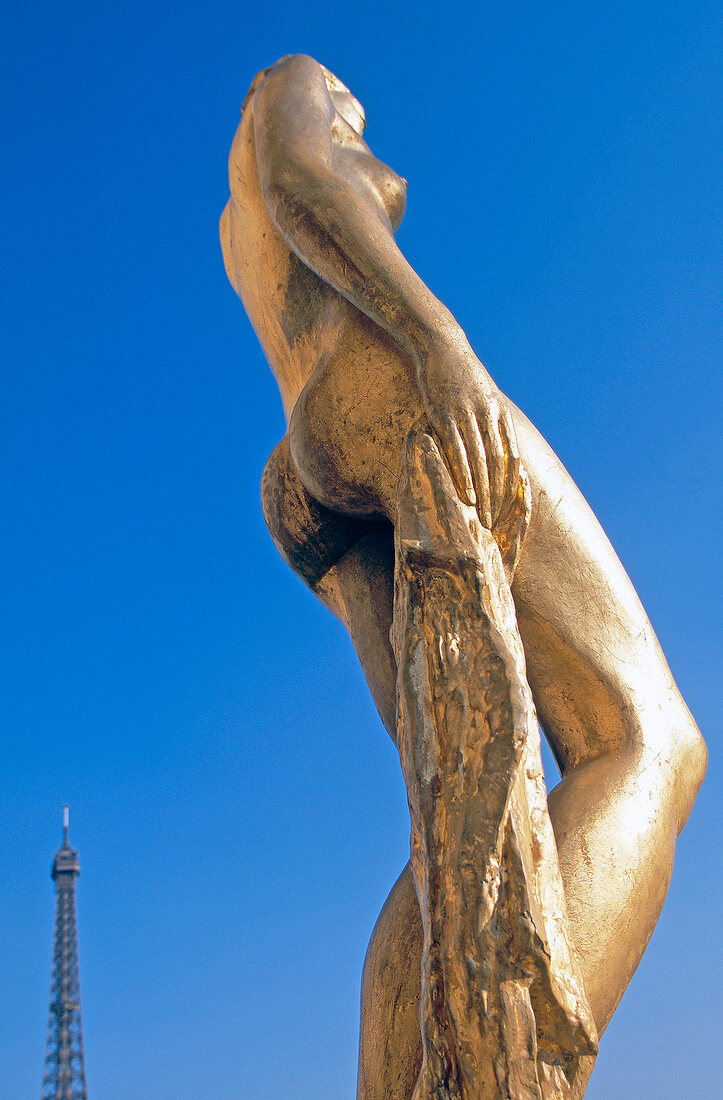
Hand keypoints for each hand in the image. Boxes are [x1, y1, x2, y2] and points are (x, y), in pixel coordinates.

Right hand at [416, 338, 520, 529]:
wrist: (441, 346)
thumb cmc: (459, 375)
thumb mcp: (480, 397)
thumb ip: (487, 421)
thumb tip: (492, 445)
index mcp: (499, 415)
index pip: (512, 459)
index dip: (512, 487)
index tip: (510, 511)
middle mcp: (489, 417)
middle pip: (500, 465)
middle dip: (500, 498)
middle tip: (498, 524)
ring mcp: (467, 416)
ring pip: (482, 463)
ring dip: (484, 493)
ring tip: (483, 518)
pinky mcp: (445, 415)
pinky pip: (458, 452)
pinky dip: (464, 476)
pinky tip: (466, 496)